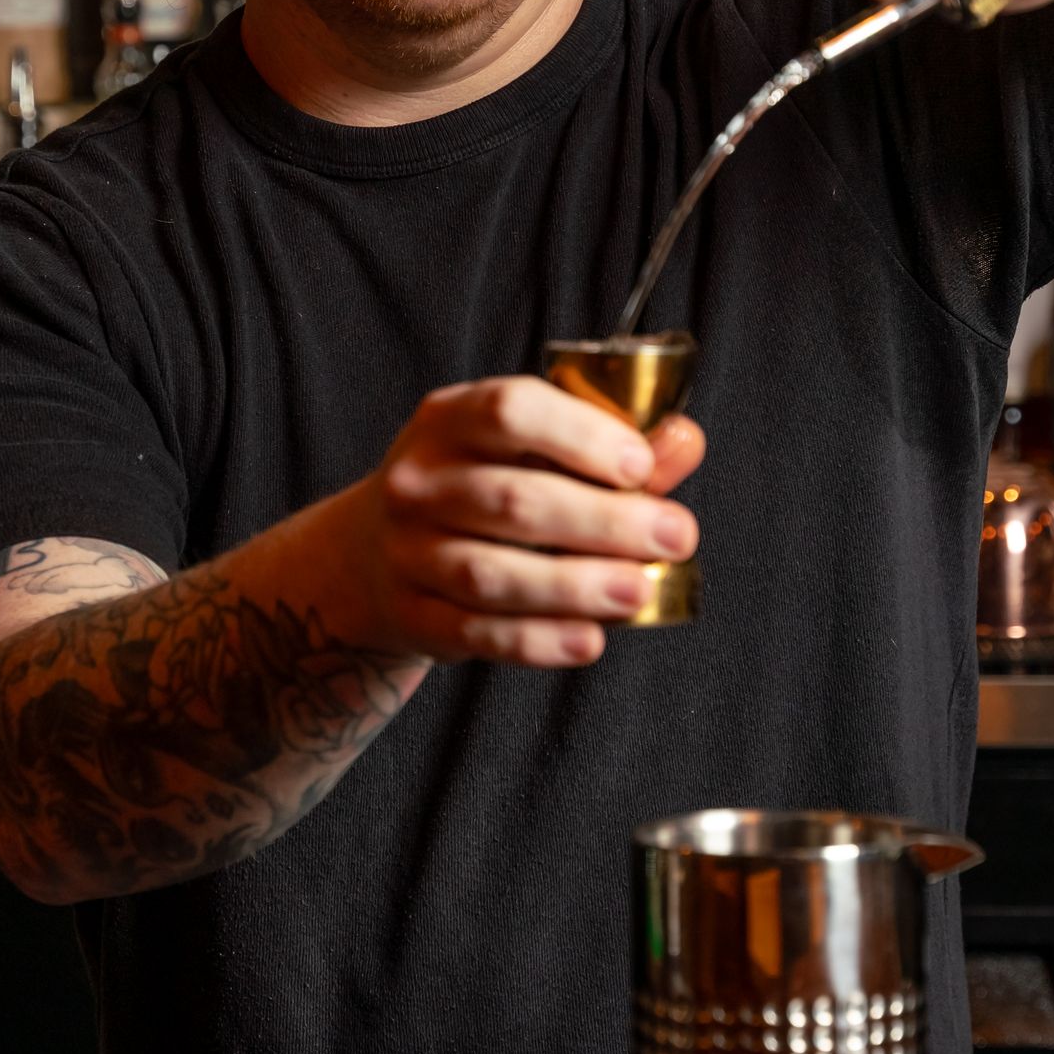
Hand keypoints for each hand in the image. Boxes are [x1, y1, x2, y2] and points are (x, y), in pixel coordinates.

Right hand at [321, 377, 705, 670]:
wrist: (370, 554)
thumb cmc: (474, 487)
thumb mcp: (526, 450)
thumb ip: (609, 445)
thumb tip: (684, 440)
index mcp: (449, 419)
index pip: (510, 412)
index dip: (582, 436)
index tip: (643, 464)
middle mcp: (418, 482)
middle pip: (512, 501)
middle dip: (603, 521)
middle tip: (675, 535)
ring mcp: (407, 552)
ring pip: (491, 574)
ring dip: (574, 586)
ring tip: (638, 591)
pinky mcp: (411, 615)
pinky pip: (477, 634)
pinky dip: (537, 641)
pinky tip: (589, 640)